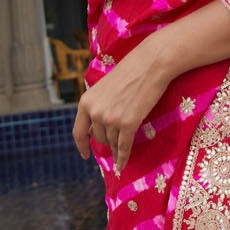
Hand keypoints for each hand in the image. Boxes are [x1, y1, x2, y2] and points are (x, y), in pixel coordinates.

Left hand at [73, 34, 172, 174]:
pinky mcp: (128, 124)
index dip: (81, 146)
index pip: (79, 131)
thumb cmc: (130, 71)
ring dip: (116, 148)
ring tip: (121, 153)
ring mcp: (111, 119)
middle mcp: (95, 112)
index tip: (85, 155)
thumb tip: (97, 127)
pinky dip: (123, 158)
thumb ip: (98, 105)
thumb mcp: (105, 88)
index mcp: (86, 101)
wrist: (150, 63)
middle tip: (115, 142)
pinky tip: (122, 165)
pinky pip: (123, 147)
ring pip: (112, 142)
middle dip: (106, 141)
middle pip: (99, 137)